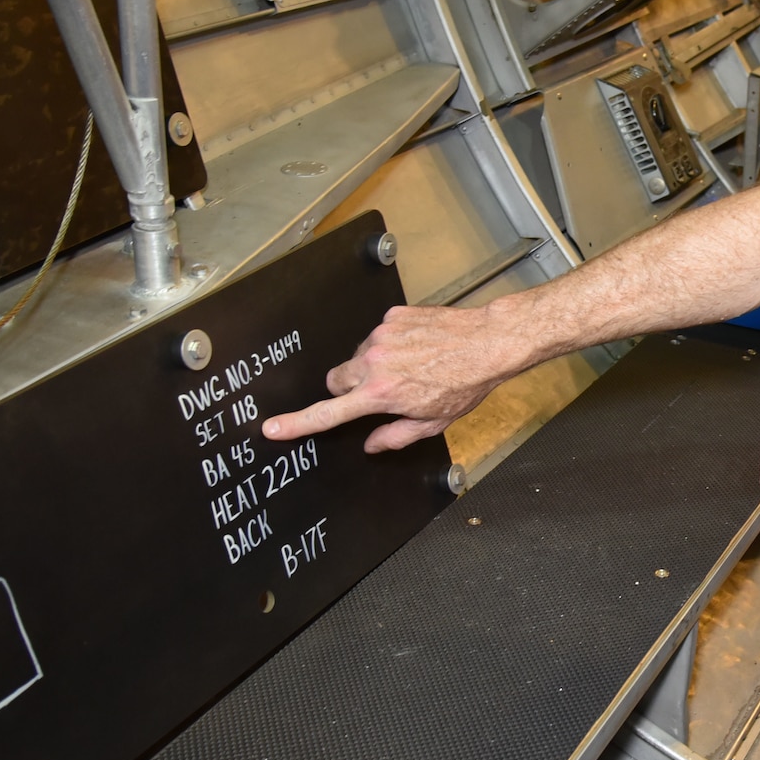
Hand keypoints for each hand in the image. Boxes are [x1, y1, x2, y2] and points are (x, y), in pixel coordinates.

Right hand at [261, 303, 525, 453]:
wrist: (487, 342)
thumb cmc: (464, 385)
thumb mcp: (432, 422)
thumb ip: (395, 435)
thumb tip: (371, 444)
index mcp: (380, 394)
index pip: (328, 414)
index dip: (297, 424)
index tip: (273, 428)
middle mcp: (374, 362)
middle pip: (336, 380)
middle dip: (349, 389)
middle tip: (379, 393)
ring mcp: (381, 335)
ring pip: (359, 357)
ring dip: (374, 365)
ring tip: (410, 367)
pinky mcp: (391, 316)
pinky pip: (379, 334)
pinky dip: (391, 343)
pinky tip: (417, 348)